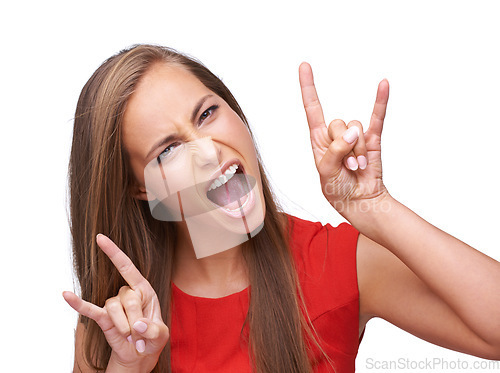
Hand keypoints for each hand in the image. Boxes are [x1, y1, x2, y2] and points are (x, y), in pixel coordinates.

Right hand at [63, 234, 168, 371]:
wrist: (139, 355)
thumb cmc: (152, 339)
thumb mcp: (160, 335)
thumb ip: (153, 329)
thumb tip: (137, 324)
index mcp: (144, 290)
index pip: (128, 267)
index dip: (114, 252)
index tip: (100, 238)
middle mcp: (127, 293)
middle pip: (126, 296)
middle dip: (135, 318)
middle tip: (140, 334)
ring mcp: (114, 305)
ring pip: (113, 307)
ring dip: (123, 325)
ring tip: (130, 337)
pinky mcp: (103, 318)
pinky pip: (90, 310)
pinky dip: (78, 304)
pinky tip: (66, 295)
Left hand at [298, 62, 390, 215]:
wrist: (359, 202)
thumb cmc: (337, 189)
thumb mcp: (326, 172)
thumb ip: (335, 150)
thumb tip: (352, 132)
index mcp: (319, 140)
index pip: (312, 108)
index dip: (308, 88)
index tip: (304, 66)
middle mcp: (336, 135)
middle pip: (337, 123)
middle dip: (343, 146)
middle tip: (346, 167)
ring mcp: (355, 136)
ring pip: (356, 128)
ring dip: (357, 152)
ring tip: (357, 168)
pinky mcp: (372, 140)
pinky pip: (377, 117)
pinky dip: (380, 102)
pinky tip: (383, 85)